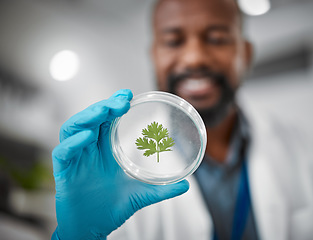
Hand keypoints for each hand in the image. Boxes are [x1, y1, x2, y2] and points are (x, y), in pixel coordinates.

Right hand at [51, 89, 188, 239]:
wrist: (93, 227)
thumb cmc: (110, 207)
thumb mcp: (139, 194)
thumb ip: (161, 189)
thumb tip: (186, 185)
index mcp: (104, 151)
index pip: (106, 121)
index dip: (114, 106)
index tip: (128, 96)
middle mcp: (88, 150)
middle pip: (90, 120)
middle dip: (104, 107)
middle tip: (121, 100)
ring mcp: (75, 160)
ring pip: (72, 129)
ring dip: (87, 117)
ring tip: (104, 111)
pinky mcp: (64, 172)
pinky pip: (62, 153)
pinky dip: (73, 143)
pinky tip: (87, 137)